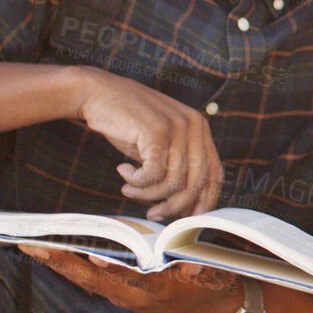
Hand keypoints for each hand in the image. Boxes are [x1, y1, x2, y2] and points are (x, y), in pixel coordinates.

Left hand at [19, 244, 241, 312]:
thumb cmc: (211, 286)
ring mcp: (121, 296)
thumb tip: (194, 268)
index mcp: (157, 290)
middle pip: (92, 279)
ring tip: (31, 244)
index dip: (110, 267)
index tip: (90, 253)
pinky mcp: (116, 293)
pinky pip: (86, 280)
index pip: (128, 278)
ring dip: (57, 263)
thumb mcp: (215, 275)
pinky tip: (50, 252)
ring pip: (84, 280)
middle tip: (33, 245)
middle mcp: (133, 296)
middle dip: (62, 262)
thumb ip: (203, 270)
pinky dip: (67, 265)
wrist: (207, 312)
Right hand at [65, 65, 224, 220]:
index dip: (204, 201)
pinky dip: (136, 182)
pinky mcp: (156, 131)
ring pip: (173, 182)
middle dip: (175, 206)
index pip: (215, 174)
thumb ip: (175, 167)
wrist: (97, 94)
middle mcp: (195, 125)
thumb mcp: (159, 146)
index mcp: (201, 129)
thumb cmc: (128, 125)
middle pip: (196, 183)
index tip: (186, 218)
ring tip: (129, 190)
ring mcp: (177, 126)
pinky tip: (123, 172)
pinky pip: (152, 174)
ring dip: (148, 195)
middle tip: (154, 214)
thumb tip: (185, 207)